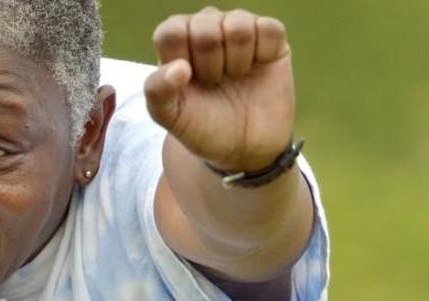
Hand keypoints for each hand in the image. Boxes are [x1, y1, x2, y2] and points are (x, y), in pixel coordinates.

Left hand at [145, 7, 295, 171]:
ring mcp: (238, 28)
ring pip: (237, 26)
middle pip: (204, 27)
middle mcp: (206, 27)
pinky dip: (264, 54)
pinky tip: (257, 68)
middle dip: (209, 65)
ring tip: (234, 76)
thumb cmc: (201, 125)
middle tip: (214, 83)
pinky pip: (269, 29)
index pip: (171, 31)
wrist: (242, 147)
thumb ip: (157, 90)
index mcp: (175, 42)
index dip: (181, 59)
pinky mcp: (271, 36)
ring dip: (236, 61)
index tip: (188, 82)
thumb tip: (179, 68)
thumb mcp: (169, 115)